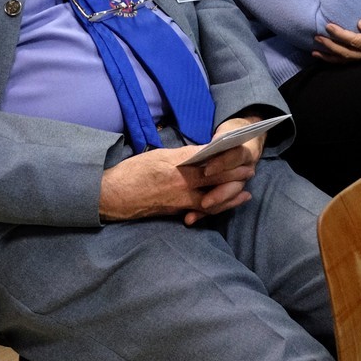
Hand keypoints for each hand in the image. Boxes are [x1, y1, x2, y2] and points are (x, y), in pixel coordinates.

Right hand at [98, 136, 257, 225]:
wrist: (110, 195)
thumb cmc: (132, 171)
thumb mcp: (159, 155)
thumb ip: (183, 156)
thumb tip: (203, 154)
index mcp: (176, 163)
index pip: (209, 157)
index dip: (228, 154)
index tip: (241, 149)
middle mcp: (180, 181)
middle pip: (215, 177)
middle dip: (235, 173)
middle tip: (250, 169)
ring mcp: (178, 199)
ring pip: (212, 198)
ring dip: (231, 194)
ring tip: (245, 190)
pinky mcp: (175, 211)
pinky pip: (201, 210)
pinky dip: (216, 207)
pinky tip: (227, 205)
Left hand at [312, 15, 360, 62]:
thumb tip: (360, 23)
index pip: (355, 40)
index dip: (340, 34)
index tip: (329, 25)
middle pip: (346, 53)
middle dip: (330, 45)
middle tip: (317, 36)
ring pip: (345, 60)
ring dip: (329, 56)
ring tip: (315, 50)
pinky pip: (348, 62)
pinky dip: (335, 61)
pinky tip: (324, 57)